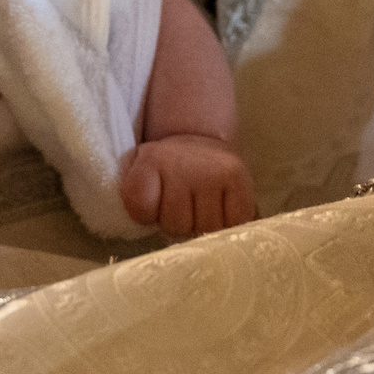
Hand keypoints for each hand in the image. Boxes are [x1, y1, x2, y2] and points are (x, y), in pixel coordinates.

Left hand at [120, 134, 257, 239]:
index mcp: (152, 160)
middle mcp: (185, 165)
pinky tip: (221, 210)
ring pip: (205, 230)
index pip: (141, 208)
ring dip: (201, 226)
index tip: (152, 202)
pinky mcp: (242, 182)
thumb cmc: (164, 167)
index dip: (146, 214)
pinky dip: (228, 224)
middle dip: (176, 223)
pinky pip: (235, 224)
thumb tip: (143, 222)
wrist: (200, 142)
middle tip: (180, 204)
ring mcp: (216, 173)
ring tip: (199, 206)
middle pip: (176, 226)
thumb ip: (131, 195)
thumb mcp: (136, 170)